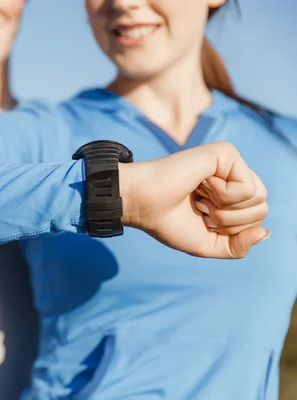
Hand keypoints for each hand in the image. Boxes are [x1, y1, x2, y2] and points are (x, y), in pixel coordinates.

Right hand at [120, 141, 269, 258]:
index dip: (230, 230)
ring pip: (259, 199)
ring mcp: (230, 163)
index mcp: (230, 194)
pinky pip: (247, 187)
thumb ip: (239, 246)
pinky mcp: (225, 153)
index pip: (257, 220)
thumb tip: (265, 231)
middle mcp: (233, 176)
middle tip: (201, 209)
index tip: (201, 219)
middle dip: (230, 222)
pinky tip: (201, 184)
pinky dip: (224, 196)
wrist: (144, 205)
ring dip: (226, 211)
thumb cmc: (168, 222)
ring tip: (201, 199)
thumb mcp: (209, 244)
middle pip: (262, 210)